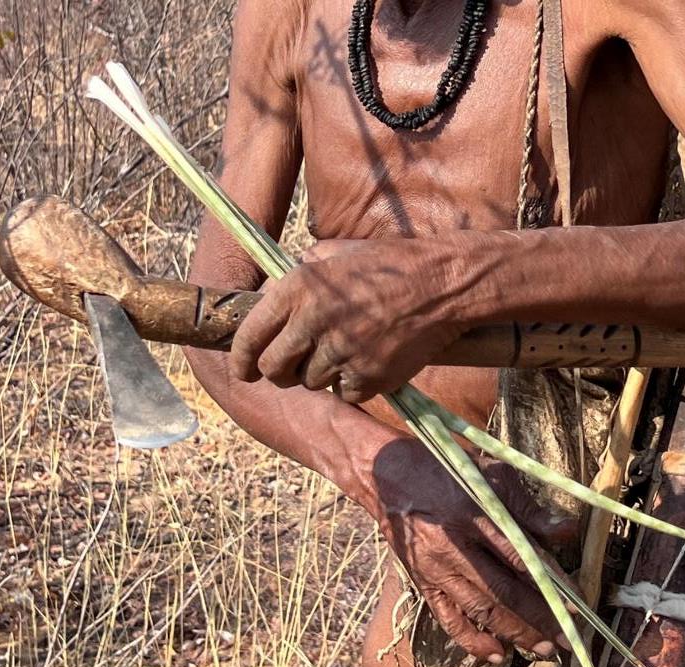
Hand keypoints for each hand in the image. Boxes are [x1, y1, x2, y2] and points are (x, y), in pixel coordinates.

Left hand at [230, 239, 468, 401]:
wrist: (443, 284)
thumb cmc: (389, 265)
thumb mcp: (334, 254)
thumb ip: (298, 278)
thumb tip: (269, 300)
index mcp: (298, 288)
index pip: (249, 337)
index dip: (240, 359)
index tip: (242, 369)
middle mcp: (314, 322)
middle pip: (275, 370)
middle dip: (279, 372)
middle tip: (292, 366)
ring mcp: (342, 353)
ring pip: (311, 383)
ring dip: (321, 374)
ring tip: (345, 349)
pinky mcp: (369, 377)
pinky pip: (345, 393)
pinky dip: (352, 384)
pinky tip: (367, 360)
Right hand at [372, 439, 577, 660]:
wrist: (384, 472)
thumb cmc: (443, 466)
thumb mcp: (489, 472)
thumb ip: (528, 507)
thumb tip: (568, 530)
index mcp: (471, 512)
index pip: (520, 555)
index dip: (551, 583)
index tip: (578, 603)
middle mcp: (452, 544)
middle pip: (503, 590)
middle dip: (540, 618)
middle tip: (569, 639)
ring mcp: (434, 567)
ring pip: (480, 608)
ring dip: (514, 633)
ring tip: (544, 649)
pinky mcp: (421, 580)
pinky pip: (447, 618)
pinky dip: (472, 640)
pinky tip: (496, 654)